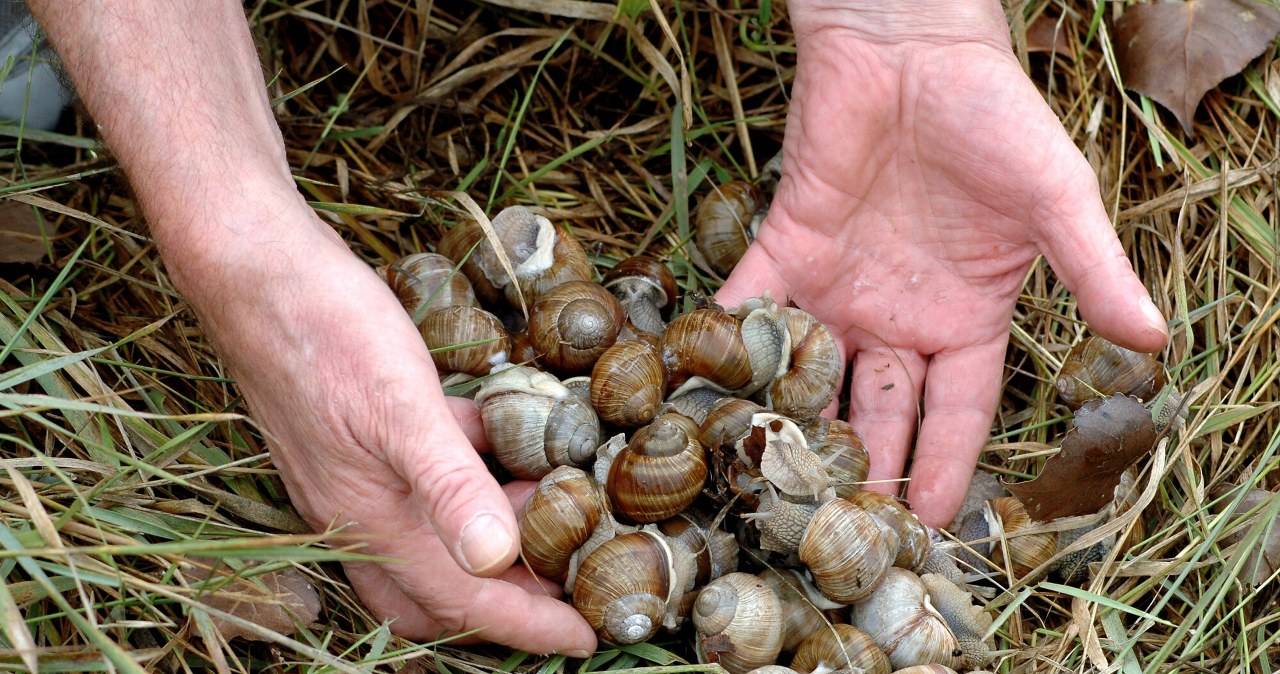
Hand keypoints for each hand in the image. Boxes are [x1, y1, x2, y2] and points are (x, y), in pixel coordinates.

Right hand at [26, 0, 596, 653]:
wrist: (255, 268)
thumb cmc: (324, 333)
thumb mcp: (400, 408)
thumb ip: (449, 485)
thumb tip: (496, 560)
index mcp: (372, 520)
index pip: (463, 600)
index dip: (528, 625)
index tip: (586, 638)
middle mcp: (361, 510)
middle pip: (438, 590)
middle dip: (501, 600)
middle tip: (568, 580)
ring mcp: (357, 472)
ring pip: (432, 535)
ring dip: (490, 534)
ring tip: (557, 508)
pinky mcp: (360, 433)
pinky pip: (427, 476)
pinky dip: (471, 474)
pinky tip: (507, 438)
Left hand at [717, 1, 1167, 526]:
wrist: (913, 47)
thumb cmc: (994, 116)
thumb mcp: (1055, 198)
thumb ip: (1091, 269)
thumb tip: (1152, 340)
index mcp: (965, 318)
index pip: (956, 411)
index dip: (946, 466)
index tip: (934, 526)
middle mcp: (898, 315)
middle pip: (880, 410)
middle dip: (865, 467)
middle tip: (841, 530)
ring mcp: (839, 287)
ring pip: (813, 373)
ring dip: (795, 424)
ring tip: (774, 483)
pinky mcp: (786, 248)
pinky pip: (753, 306)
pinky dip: (730, 343)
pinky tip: (711, 393)